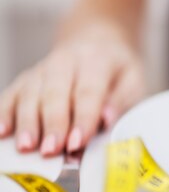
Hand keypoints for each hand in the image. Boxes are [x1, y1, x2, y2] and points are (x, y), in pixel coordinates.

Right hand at [0, 17, 144, 155]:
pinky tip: (1, 132)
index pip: (88, 92)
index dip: (82, 119)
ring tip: (26, 147)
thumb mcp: (132, 80)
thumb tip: (107, 119)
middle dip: (52, 124)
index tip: (77, 143)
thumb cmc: (117, 69)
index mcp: (95, 61)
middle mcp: (64, 62)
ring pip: (30, 94)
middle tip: (50, 151)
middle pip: (55, 93)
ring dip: (26, 122)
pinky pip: (12, 94)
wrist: (96, 41)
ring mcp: (42, 69)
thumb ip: (121, 101)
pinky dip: (4, 113)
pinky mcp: (27, 79)